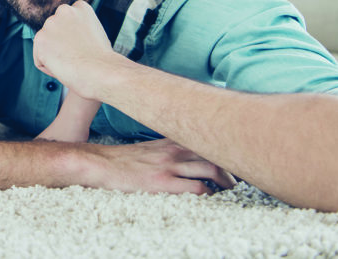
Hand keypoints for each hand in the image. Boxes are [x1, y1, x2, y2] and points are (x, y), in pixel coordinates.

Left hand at [33, 0, 117, 97]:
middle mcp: (64, 10)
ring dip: (55, 56)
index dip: (73, 38)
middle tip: (76, 56)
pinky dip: (48, 67)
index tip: (82, 47)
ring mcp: (50, 23)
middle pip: (55, 32)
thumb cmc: (102, 60)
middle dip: (61, 44)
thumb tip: (71, 36)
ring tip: (71, 62)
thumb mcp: (96, 33)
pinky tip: (63, 67)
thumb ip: (81, 29)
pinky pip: (39, 59)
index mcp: (81, 7)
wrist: (99, 71)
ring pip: (46, 45)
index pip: (67, 21)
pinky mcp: (40, 38)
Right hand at [89, 138, 236, 194]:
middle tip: (237, 179)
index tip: (231, 157)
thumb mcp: (148, 148)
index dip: (221, 147)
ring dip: (224, 181)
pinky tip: (210, 199)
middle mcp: (173, 150)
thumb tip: (181, 154)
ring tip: (230, 191)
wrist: (100, 163)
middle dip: (229, 166)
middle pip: (213, 152)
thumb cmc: (122, 160)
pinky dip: (208, 194)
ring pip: (209, 169)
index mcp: (169, 141)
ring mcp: (169, 165)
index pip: (204, 137)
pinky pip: (195, 188)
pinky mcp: (163, 182)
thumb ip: (166, 148)